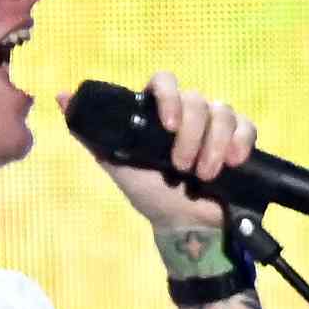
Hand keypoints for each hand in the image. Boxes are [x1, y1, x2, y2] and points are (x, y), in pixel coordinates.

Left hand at [92, 72, 258, 245]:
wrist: (183, 226)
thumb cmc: (149, 194)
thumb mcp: (116, 164)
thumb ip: (92, 132)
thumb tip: (62, 97)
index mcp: (160, 112)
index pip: (165, 82)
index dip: (169, 97)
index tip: (168, 125)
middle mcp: (189, 113)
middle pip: (197, 99)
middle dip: (191, 134)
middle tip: (181, 165)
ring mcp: (215, 125)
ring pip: (223, 111)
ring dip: (213, 144)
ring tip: (205, 175)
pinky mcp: (239, 141)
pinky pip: (246, 126)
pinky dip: (240, 142)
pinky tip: (233, 161)